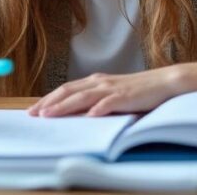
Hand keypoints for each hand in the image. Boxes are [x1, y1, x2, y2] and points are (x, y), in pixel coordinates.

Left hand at [27, 67, 186, 116]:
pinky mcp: (126, 96)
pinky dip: (98, 109)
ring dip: (64, 106)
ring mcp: (112, 88)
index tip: (33, 110)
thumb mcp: (111, 94)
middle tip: (33, 114)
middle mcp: (99, 82)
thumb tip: (75, 113)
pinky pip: (110, 103)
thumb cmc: (137, 91)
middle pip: (68, 91)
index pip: (65, 89)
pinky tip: (89, 116)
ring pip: (83, 96)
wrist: (163, 82)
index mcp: (94, 81)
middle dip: (49, 103)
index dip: (48, 99)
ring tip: (50, 114)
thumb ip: (94, 100)